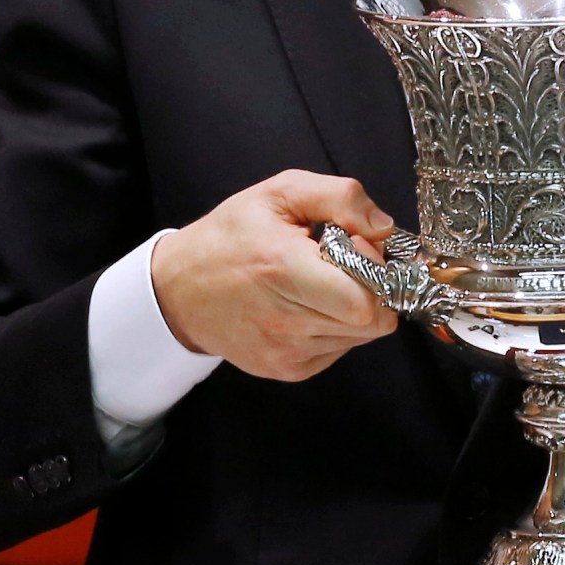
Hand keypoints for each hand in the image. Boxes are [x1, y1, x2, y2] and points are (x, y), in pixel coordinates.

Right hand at [148, 170, 399, 381]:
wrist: (179, 290)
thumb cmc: (231, 236)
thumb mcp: (280, 193)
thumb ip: (341, 197)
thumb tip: (385, 227)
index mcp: (283, 269)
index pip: (365, 300)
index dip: (377, 272)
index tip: (358, 248)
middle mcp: (285, 321)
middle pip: (371, 321)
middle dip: (374, 290)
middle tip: (347, 266)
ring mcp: (285, 352)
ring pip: (360, 337)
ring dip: (355, 309)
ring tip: (321, 283)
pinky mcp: (287, 371)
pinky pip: (340, 350)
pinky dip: (337, 327)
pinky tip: (309, 305)